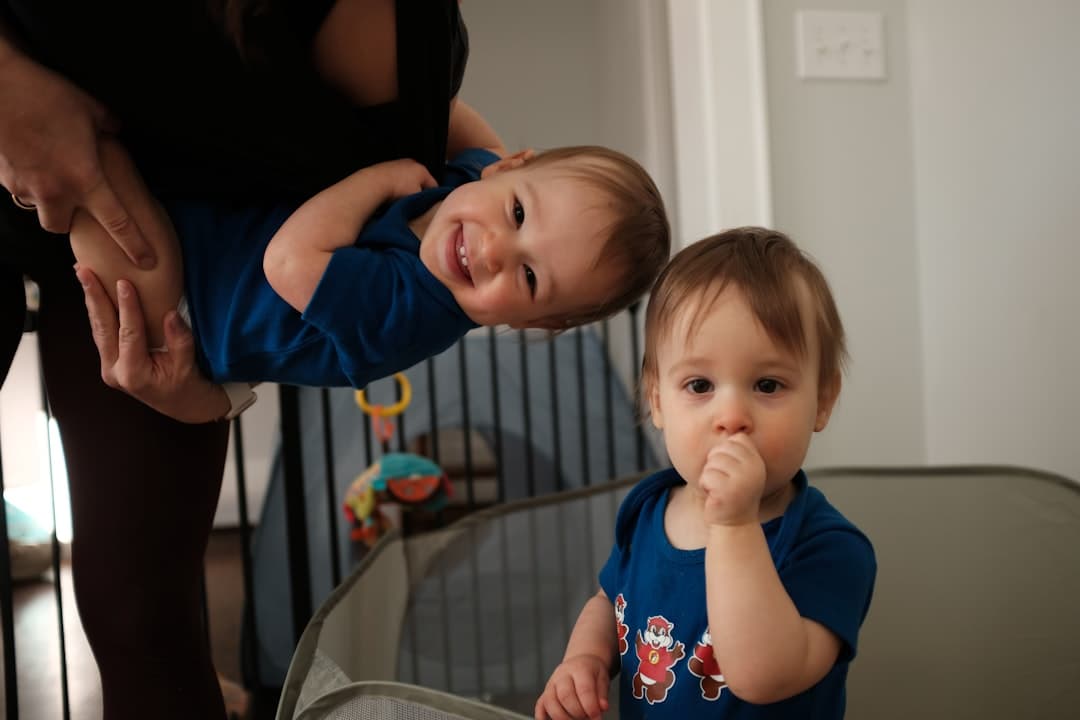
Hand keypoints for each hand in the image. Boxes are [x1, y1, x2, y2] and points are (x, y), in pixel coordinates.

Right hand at [0, 43, 153, 267]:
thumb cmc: (46, 95)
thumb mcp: (90, 109)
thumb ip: (108, 126)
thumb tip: (114, 129)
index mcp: (86, 179)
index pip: (118, 224)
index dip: (135, 246)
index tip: (146, 262)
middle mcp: (55, 191)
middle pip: (62, 227)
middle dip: (69, 220)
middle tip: (74, 200)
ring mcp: (26, 187)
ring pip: (38, 209)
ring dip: (46, 201)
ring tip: (49, 174)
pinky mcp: (4, 178)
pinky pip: (18, 189)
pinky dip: (27, 180)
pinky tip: (30, 159)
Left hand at [78, 268, 229, 422]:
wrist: (183, 405)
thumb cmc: (188, 387)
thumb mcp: (188, 365)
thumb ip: (179, 341)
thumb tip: (170, 314)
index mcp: (133, 374)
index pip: (129, 334)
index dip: (127, 308)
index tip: (123, 283)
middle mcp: (115, 371)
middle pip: (103, 328)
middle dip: (94, 297)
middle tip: (84, 272)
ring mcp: (109, 366)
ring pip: (98, 328)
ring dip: (92, 300)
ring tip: (83, 276)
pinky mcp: (110, 360)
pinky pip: (102, 331)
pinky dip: (98, 310)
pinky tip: (94, 292)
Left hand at [367, 158, 436, 200]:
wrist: (373, 183)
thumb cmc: (397, 190)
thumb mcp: (417, 198)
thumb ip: (425, 199)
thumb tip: (426, 202)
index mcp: (422, 170)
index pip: (434, 185)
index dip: (432, 198)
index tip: (429, 207)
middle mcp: (411, 163)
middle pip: (420, 180)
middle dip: (418, 191)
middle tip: (414, 204)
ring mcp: (397, 163)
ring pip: (407, 179)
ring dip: (406, 188)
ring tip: (400, 199)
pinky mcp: (385, 166)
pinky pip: (395, 178)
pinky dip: (395, 185)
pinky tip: (391, 193)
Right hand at [534, 654, 609, 719]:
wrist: (580, 662)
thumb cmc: (592, 672)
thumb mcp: (602, 677)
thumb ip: (602, 693)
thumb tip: (602, 707)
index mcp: (579, 668)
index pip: (583, 688)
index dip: (590, 706)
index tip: (597, 717)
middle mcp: (562, 675)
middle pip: (565, 696)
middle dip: (577, 713)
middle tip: (587, 717)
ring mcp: (551, 684)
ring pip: (550, 702)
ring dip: (562, 717)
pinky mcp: (545, 693)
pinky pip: (540, 705)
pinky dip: (542, 716)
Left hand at [699, 434, 766, 526]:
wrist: (734, 522)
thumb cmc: (731, 490)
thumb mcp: (738, 466)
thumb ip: (734, 449)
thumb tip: (725, 421)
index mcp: (757, 460)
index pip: (734, 439)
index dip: (724, 453)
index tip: (730, 469)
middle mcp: (754, 469)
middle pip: (720, 450)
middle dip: (714, 465)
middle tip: (723, 481)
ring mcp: (743, 482)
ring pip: (711, 464)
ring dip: (709, 477)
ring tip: (719, 489)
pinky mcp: (729, 494)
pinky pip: (706, 478)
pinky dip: (705, 487)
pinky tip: (715, 496)